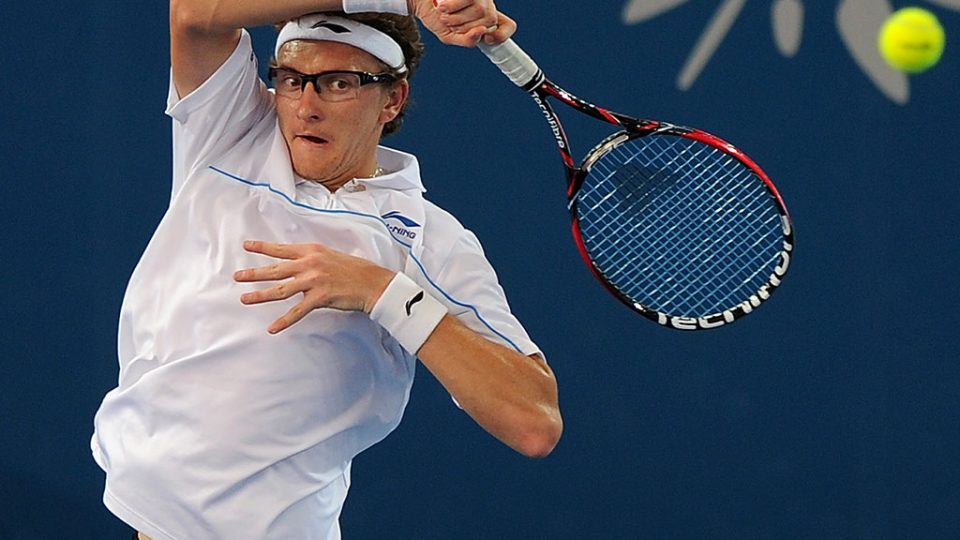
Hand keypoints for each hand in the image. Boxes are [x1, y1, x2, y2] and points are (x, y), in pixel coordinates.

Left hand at [234, 240, 394, 333]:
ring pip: (280, 290)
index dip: (262, 247)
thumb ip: (312, 259)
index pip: (281, 249)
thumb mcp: (331, 256)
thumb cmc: (355, 270)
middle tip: (237, 276)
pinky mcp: (320, 297)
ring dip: (260, 296)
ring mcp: (314, 281)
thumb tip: (297, 264)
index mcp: (311, 251)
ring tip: (244, 299)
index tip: (246, 245)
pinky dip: (284, 321)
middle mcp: (309, 264)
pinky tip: (272, 328)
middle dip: (253, 273)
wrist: (373, 283)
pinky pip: (297, 311)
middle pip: (275, 269)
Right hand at [412, 0, 516, 45]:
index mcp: (484, 19)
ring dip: (456, 17)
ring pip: (481, 11)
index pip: (507, 26)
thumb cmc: (434, 15)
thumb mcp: (449, 35)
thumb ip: (466, 40)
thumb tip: (481, 35)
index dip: (502, 34)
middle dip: (465, 26)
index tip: (487, 38)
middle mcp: (486, 4)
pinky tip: (442, 4)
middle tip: (449, 21)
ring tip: (443, 12)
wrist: (418, 0)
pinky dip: (452, 6)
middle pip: (489, 20)